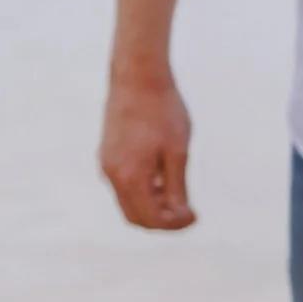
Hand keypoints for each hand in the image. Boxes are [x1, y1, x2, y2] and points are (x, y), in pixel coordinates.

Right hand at [100, 71, 196, 230]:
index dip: (176, 224)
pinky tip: (165, 180)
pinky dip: (144, 192)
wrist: (137, 78)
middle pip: (136, 217)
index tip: (196, 216)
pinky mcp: (107, 155)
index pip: (152, 218)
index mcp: (130, 176)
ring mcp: (106, 165)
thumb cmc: (163, 111)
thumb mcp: (178, 151)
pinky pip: (124, 186)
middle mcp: (112, 175)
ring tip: (180, 196)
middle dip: (163, 221)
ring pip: (128, 203)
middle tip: (189, 213)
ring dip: (154, 207)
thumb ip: (177, 186)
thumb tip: (180, 215)